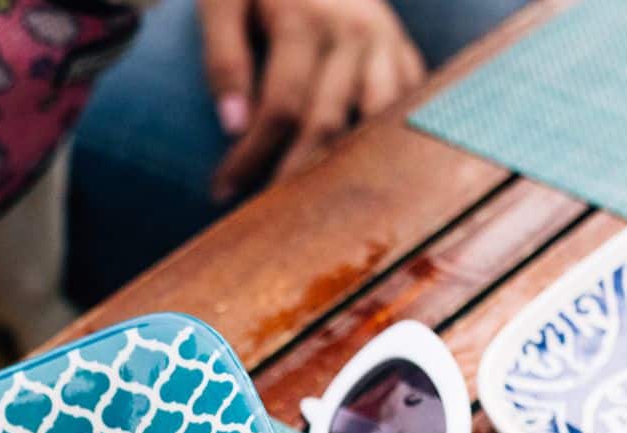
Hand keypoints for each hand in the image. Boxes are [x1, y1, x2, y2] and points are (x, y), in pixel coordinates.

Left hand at [202, 0, 426, 199]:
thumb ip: (223, 57)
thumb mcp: (223, 1)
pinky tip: (362, 179)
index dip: (250, 156)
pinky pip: (405, 107)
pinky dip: (386, 145)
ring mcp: (386, 43)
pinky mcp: (403, 50)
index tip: (221, 190)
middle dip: (292, 176)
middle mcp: (354, 33)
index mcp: (305, 20)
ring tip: (314, 208)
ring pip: (374, 124)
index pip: (280, 108)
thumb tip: (232, 127)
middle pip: (328, 124)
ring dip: (344, 169)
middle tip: (262, 217)